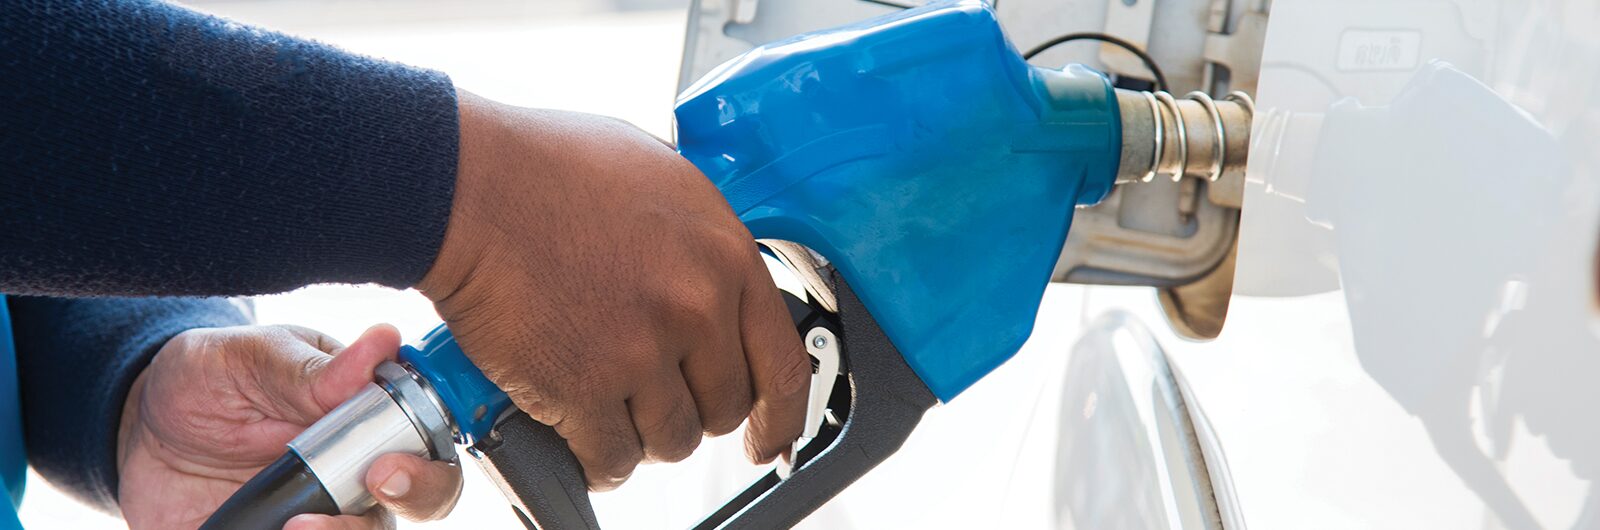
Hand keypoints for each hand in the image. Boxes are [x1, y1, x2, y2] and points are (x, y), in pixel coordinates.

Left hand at [117, 324, 462, 529]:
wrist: (140, 431)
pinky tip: (247, 529)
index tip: (385, 470)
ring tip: (287, 529)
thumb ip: (308, 369)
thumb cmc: (206, 379)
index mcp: (366, 416)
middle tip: (332, 512)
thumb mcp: (244, 360)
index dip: (423, 469)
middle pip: (415, 505)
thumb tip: (383, 340)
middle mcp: (357, 472)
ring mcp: (323, 514)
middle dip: (389, 514)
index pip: (426, 447)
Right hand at [416, 91, 810, 489]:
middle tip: (652, 393)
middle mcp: (696, 307)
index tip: (768, 439)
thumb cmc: (547, 168)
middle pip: (723, 409)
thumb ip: (699, 241)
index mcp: (725, 256)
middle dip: (690, 410)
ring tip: (606, 404)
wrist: (469, 185)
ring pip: (670, 440)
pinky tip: (577, 434)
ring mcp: (642, 351)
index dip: (780, 417)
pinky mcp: (584, 388)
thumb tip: (714, 281)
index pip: (783, 366)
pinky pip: (611, 458)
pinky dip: (596, 458)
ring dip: (641, 434)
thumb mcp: (661, 180)